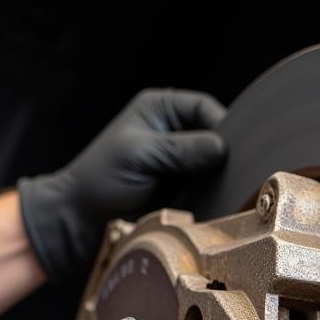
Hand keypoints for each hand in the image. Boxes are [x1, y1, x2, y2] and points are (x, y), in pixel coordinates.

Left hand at [18, 88, 226, 281]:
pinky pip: (207, 182)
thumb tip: (221, 148)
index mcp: (160, 108)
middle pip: (213, 132)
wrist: (88, 212)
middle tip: (231, 169)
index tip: (231, 148)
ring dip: (219, 172)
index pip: (203, 106)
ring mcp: (180, 158)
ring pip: (214, 160)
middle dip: (223, 150)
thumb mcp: (140, 155)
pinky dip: (213, 189)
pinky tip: (215, 197)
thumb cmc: (104, 176)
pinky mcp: (183, 183)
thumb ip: (179, 149)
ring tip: (224, 185)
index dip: (221, 124)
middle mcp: (174, 129)